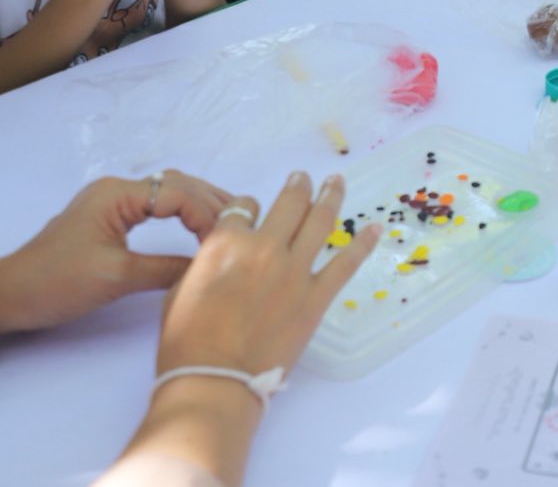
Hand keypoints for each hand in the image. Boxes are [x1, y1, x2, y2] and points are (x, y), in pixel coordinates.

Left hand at [0, 171, 233, 335]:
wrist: (9, 294)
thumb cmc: (57, 282)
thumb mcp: (116, 278)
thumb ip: (165, 269)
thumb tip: (209, 266)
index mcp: (118, 195)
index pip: (178, 193)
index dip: (208, 215)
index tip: (226, 242)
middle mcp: (117, 189)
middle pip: (177, 184)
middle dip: (212, 202)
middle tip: (243, 223)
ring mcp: (112, 202)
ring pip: (168, 193)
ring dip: (198, 206)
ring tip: (229, 224)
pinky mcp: (109, 218)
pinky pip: (155, 207)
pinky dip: (180, 215)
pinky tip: (196, 229)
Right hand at [156, 173, 381, 377]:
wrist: (215, 380)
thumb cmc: (187, 341)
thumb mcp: (181, 288)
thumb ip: (206, 262)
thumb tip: (222, 254)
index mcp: (226, 242)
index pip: (243, 208)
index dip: (247, 209)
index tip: (251, 214)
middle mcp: (264, 247)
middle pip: (288, 203)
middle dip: (298, 185)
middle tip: (304, 177)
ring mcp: (294, 271)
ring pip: (319, 221)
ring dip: (330, 196)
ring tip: (336, 182)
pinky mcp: (316, 297)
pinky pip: (346, 263)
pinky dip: (363, 243)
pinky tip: (375, 228)